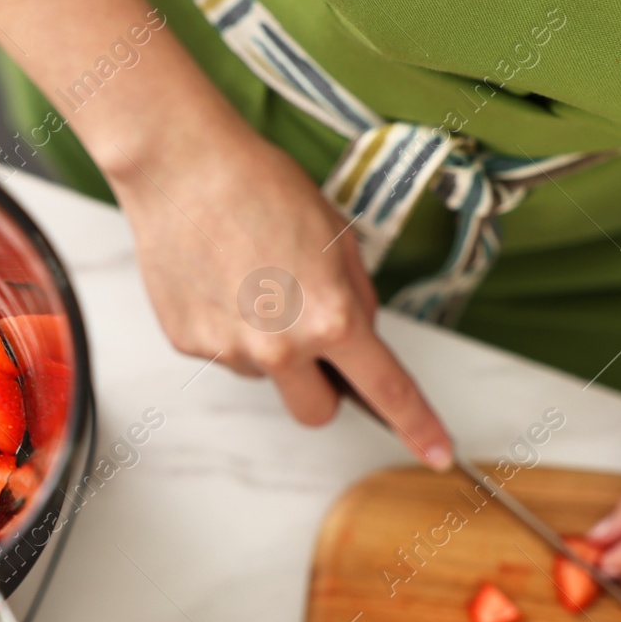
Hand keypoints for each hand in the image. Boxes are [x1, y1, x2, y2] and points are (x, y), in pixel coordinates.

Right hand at [105, 123, 452, 467]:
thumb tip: (358, 337)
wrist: (182, 168)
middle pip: (316, 412)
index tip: (437, 453)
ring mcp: (230, 351)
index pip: (386, 390)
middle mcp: (281, 348)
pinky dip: (226, 326)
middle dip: (322, 387)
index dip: (418, 427)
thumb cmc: (260, 187)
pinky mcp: (189, 343)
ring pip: (265, 377)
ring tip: (250, 282)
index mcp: (331, 318)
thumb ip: (356, 297)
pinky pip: (223, 353)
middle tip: (310, 338)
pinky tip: (220, 280)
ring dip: (267, 346)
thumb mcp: (338, 237)